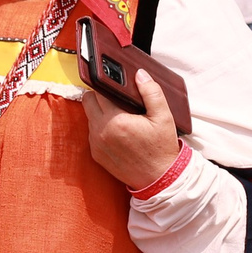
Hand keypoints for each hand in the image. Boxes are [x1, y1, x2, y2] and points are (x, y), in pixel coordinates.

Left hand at [82, 67, 181, 190]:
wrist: (158, 178)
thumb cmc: (161, 148)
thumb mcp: (163, 116)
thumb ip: (151, 92)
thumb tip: (140, 74)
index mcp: (116, 120)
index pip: (98, 91)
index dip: (106, 85)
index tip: (113, 84)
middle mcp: (101, 132)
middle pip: (87, 102)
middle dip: (99, 97)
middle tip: (117, 99)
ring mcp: (96, 144)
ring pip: (89, 118)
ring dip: (100, 113)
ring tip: (120, 115)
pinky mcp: (96, 154)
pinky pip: (92, 133)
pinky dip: (101, 129)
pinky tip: (118, 131)